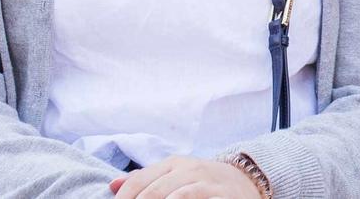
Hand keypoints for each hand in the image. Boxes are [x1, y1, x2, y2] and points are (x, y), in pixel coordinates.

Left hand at [112, 156, 262, 198]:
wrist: (247, 180)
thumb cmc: (203, 181)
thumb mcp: (175, 175)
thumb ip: (146, 179)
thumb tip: (113, 185)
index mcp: (172, 164)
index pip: (139, 181)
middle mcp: (188, 169)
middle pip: (153, 191)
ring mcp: (206, 182)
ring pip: (175, 195)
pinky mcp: (221, 195)